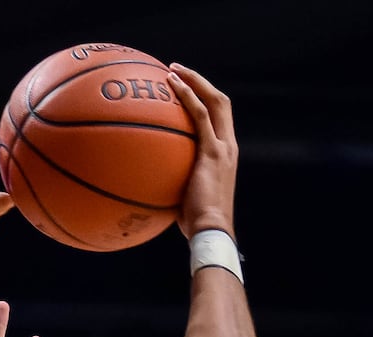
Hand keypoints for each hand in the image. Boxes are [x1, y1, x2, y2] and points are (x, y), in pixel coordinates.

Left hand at [168, 64, 238, 239]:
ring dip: (194, 81)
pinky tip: (169, 86)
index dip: (204, 100)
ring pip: (214, 101)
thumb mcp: (182, 198)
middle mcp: (229, 145)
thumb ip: (171, 183)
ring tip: (172, 70)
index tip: (184, 90)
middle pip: (220, 102)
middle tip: (176, 71)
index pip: (219, 119)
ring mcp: (223, 147)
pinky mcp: (213, 152)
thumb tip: (144, 183)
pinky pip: (200, 116)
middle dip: (200, 82)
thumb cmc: (194, 224)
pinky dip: (187, 97)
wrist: (211, 230)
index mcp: (225, 154)